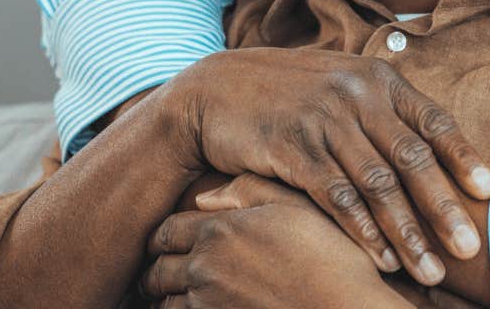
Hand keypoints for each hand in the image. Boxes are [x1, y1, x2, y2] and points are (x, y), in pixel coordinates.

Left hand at [142, 188, 413, 308]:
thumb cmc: (332, 258)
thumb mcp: (297, 208)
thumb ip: (250, 192)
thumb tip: (203, 198)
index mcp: (221, 230)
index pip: (166, 231)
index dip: (163, 236)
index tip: (166, 241)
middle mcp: (206, 268)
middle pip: (156, 271)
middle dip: (157, 271)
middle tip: (161, 272)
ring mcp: (208, 303)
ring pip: (164, 304)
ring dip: (167, 300)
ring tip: (176, 297)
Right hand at [164, 47, 489, 285]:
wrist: (217, 90)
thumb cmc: (292, 96)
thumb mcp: (344, 87)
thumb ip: (386, 113)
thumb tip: (438, 152)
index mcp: (379, 78)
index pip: (434, 120)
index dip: (464, 157)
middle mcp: (357, 94)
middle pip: (412, 159)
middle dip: (444, 208)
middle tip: (470, 248)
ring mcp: (324, 120)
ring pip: (377, 185)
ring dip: (407, 233)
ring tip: (431, 271)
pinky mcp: (291, 147)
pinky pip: (336, 196)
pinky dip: (362, 231)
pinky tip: (382, 259)